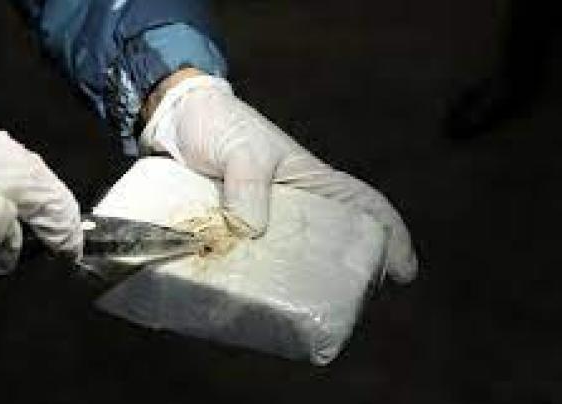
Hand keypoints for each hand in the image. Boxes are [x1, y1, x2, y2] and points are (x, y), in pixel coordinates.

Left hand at [141, 73, 416, 282]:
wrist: (171, 120)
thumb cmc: (218, 124)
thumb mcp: (240, 148)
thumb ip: (246, 183)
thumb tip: (251, 231)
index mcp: (311, 182)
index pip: (364, 206)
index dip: (391, 235)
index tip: (403, 272)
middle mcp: (293, 207)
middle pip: (332, 245)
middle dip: (343, 277)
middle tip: (339, 309)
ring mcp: (261, 221)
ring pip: (291, 260)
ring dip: (296, 289)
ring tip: (293, 319)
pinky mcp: (231, 231)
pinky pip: (249, 263)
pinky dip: (251, 284)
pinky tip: (243, 305)